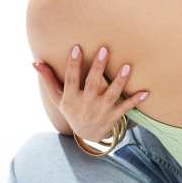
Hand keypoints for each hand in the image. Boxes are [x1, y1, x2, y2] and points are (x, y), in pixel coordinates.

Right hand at [32, 45, 148, 141]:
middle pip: (92, 84)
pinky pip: (126, 108)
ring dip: (119, 81)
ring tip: (127, 67)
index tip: (77, 48)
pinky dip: (135, 101)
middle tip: (104, 49)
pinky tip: (146, 91)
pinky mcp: (114, 116)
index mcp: (71, 98)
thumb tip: (35, 62)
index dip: (73, 64)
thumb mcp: (57, 98)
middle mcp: (86, 104)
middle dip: (98, 67)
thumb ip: (48, 79)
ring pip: (111, 95)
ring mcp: (101, 111)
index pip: (71, 79)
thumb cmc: (71, 109)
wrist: (86, 135)